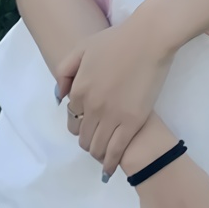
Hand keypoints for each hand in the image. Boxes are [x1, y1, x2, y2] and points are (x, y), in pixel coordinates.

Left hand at [57, 19, 174, 178]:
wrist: (149, 38)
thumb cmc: (118, 39)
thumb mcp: (82, 49)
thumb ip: (65, 72)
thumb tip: (59, 98)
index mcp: (78, 89)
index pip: (72, 118)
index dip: (78, 123)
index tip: (86, 125)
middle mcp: (91, 106)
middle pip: (83, 136)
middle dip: (87, 141)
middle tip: (96, 142)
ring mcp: (112, 115)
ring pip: (97, 147)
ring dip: (97, 154)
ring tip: (103, 155)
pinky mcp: (133, 121)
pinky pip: (116, 150)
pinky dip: (110, 163)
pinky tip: (110, 169)